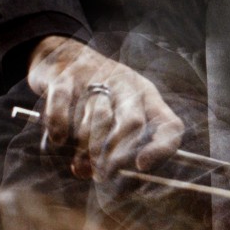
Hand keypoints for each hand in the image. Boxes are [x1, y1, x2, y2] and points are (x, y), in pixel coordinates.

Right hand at [25, 36, 183, 179]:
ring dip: (88, 149)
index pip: (170, 124)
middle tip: (103, 175)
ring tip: (80, 167)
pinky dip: (60, 125)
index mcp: (147, 96)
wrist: (62, 53)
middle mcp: (126, 85)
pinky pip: (64, 104)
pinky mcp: (65, 77)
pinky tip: (59, 140)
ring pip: (98, 118)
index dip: (162, 149)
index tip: (143, 167)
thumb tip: (96, 175)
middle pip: (132, 124)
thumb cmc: (94, 93)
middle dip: (117, 156)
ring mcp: (95, 78)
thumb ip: (113, 144)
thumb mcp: (116, 110)